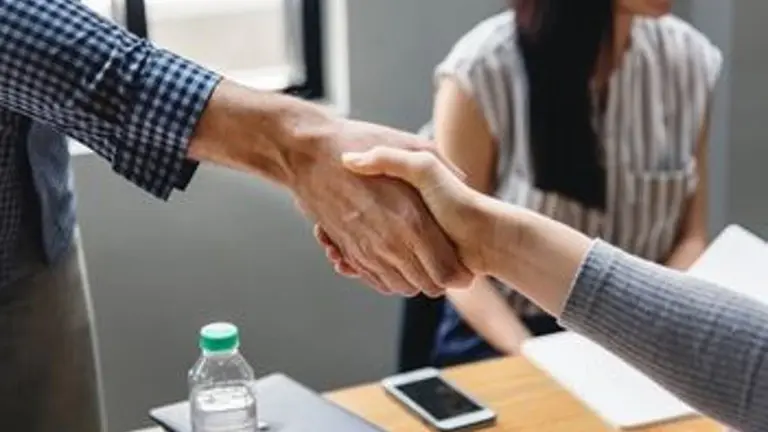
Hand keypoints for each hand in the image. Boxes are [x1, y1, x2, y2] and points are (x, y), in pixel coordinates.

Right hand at [188, 81, 469, 296]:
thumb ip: (442, 165)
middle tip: (445, 263)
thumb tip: (465, 178)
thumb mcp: (410, 145)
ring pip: (401, 287)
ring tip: (421, 262)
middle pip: (427, 285)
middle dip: (440, 279)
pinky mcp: (348, 250)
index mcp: (411, 219)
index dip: (459, 273)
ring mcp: (366, 249)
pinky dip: (388, 277)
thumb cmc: (358, 143)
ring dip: (413, 279)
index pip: (447, 270)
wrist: (307, 152)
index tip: (463, 262)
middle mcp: (390, 241)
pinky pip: (375, 280)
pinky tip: (395, 260)